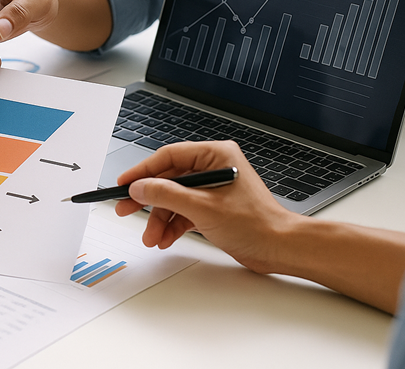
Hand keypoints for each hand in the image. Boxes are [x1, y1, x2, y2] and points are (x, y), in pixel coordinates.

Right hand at [114, 140, 298, 273]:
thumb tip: (140, 187)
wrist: (280, 249)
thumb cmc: (256, 224)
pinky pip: (184, 211)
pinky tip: (164, 238)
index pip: (169, 157)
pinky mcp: (213, 207)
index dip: (143, 171)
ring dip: (159, 218)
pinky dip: (172, 225)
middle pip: (168, 179)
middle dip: (148, 200)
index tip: (124, 183)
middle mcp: (213, 168)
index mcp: (216, 155)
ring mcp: (212, 188)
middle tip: (125, 209)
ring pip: (174, 198)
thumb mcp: (202, 208)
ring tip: (151, 237)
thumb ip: (166, 195)